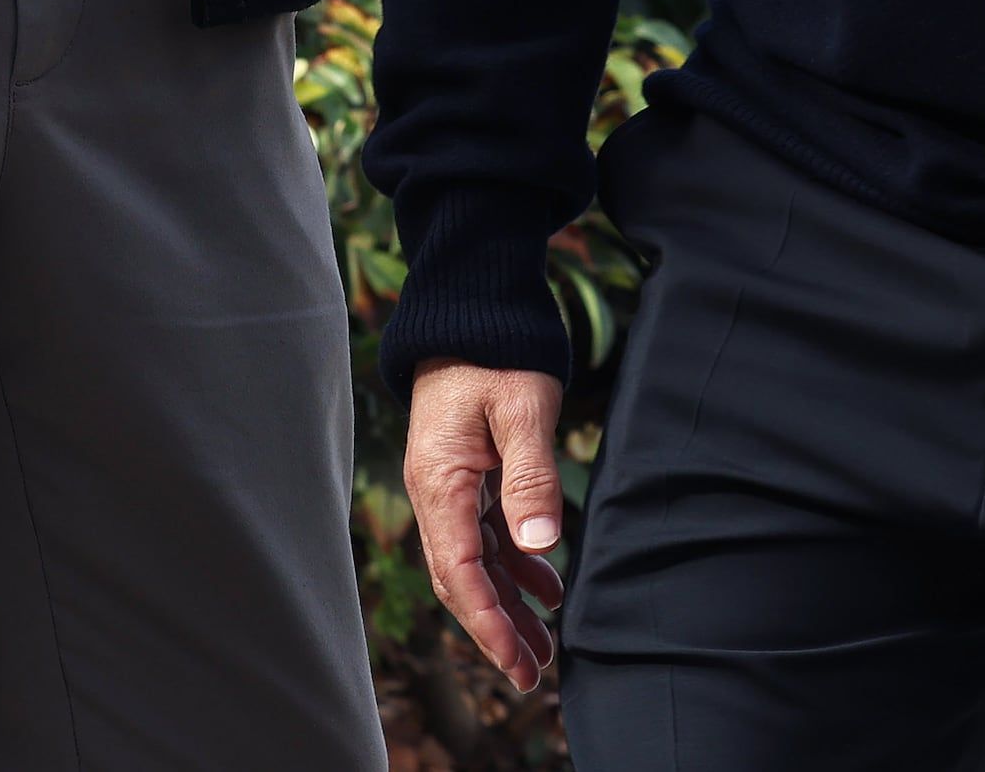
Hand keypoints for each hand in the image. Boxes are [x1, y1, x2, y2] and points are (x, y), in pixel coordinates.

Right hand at [402, 359, 572, 690]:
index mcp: (441, 482)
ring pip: (475, 563)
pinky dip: (514, 568)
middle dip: (495, 629)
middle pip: (461, 579)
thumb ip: (531, 476)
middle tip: (533, 675)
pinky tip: (547, 589)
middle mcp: (436, 492)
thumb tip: (538, 546)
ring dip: (507, 606)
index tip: (517, 664)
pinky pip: (485, 536)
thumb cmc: (496, 353)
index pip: (460, 572)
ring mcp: (449, 486)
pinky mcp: (466, 476)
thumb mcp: (522, 410)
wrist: (472, 310)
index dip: (488, 624)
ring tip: (545, 647)